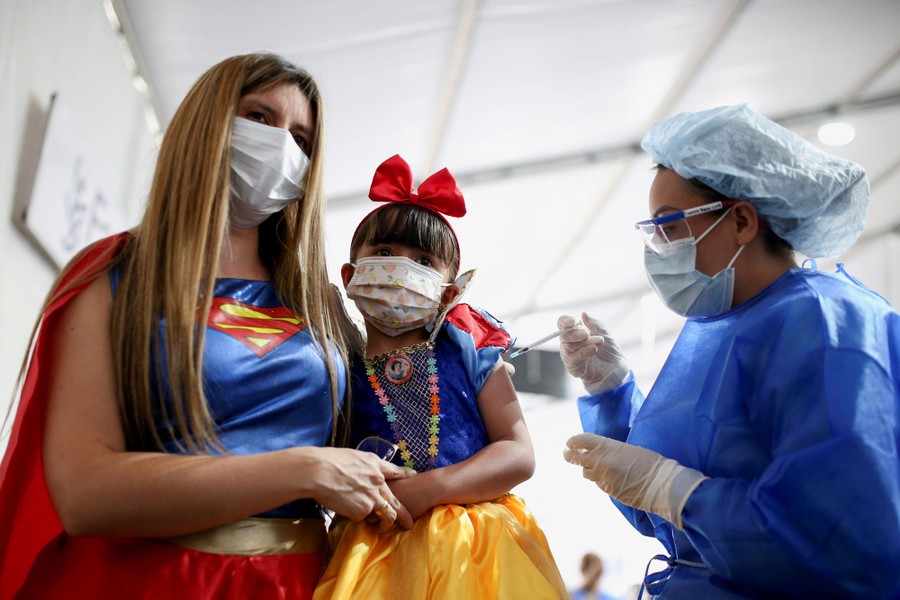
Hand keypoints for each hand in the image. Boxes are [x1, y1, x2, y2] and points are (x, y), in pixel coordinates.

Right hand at [312, 448, 415, 529]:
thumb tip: (359, 474)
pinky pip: (361, 518)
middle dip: (405, 515)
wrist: (319, 471)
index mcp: (374, 464)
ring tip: (383, 529)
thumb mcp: (352, 457)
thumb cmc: (328, 461)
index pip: (394, 471)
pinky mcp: (362, 510)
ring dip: (386, 525)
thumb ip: (361, 467)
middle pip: (396, 501)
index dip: (405, 474)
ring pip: (387, 515)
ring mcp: (372, 497)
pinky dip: (355, 518)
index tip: (412, 475)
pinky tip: (347, 515)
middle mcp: (378, 481)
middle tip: (409, 523)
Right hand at [557, 313, 628, 393]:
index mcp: (574, 332)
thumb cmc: (608, 349)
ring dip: (584, 343)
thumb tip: (583, 314)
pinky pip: (573, 359)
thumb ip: (594, 324)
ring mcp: (570, 356)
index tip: (573, 321)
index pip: (563, 324)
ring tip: (599, 342)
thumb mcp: (605, 333)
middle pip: (563, 336)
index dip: (565, 321)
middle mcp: (569, 343)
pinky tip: (593, 349)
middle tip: (587, 334)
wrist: (616, 368)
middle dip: (575, 334)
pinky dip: (583, 352)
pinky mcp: (573, 367)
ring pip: (568, 347)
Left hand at [563, 433, 706, 529]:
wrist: (661, 484)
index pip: (581, 441)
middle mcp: (600, 461)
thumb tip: (601, 451)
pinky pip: (599, 483)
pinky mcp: (608, 491)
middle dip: (570, 455)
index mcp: (606, 446)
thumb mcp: (627, 449)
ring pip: (586, 473)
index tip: (570, 443)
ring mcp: (602, 477)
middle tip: (567, 454)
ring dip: (588, 469)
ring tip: (591, 467)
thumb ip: (610, 449)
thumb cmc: (650, 462)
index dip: (574, 441)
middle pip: (576, 458)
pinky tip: (610, 478)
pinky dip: (601, 480)